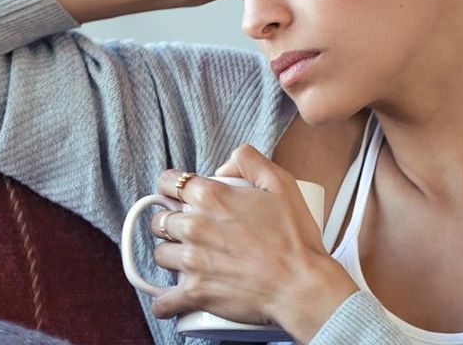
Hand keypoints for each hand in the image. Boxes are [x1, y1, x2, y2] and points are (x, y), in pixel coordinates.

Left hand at [148, 145, 358, 342]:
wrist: (302, 286)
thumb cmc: (295, 239)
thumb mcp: (280, 183)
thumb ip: (248, 160)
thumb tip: (222, 167)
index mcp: (211, 198)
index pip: (167, 183)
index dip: (170, 188)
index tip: (176, 197)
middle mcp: (195, 226)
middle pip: (160, 221)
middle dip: (171, 224)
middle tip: (189, 231)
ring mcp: (192, 261)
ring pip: (160, 255)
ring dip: (171, 257)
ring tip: (189, 261)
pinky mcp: (195, 293)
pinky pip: (163, 301)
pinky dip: (165, 302)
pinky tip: (171, 299)